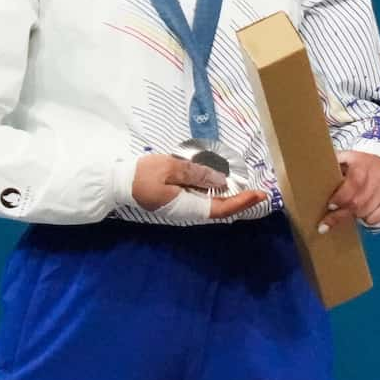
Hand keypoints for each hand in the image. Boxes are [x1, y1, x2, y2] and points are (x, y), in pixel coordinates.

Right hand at [133, 152, 266, 218]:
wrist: (117, 183)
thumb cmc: (142, 175)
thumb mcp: (169, 169)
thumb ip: (196, 175)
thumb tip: (221, 181)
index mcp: (186, 206)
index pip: (221, 208)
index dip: (242, 202)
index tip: (259, 194)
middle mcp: (187, 211)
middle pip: (221, 209)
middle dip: (242, 202)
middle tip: (262, 193)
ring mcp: (182, 207)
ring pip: (213, 206)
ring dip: (232, 199)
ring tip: (250, 191)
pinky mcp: (178, 200)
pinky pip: (203, 200)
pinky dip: (218, 194)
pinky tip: (225, 187)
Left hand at [317, 150, 379, 236]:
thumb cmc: (359, 165)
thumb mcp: (345, 158)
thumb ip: (331, 164)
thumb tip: (308, 171)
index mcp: (363, 164)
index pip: (354, 182)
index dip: (341, 197)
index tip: (329, 205)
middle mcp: (378, 176)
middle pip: (358, 202)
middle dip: (339, 215)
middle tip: (324, 225)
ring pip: (365, 212)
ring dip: (351, 216)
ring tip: (342, 214)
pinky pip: (376, 219)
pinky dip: (366, 219)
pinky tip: (362, 212)